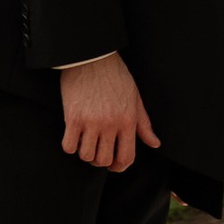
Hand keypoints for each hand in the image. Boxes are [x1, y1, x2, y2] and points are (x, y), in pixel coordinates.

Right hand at [59, 52, 159, 172]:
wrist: (92, 57)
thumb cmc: (115, 75)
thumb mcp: (135, 98)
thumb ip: (144, 124)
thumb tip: (155, 143)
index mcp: (128, 121)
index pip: (126, 157)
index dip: (119, 167)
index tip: (114, 166)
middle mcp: (110, 124)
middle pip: (104, 160)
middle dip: (100, 161)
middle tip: (97, 152)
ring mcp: (91, 122)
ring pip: (86, 155)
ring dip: (85, 153)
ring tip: (86, 143)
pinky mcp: (73, 117)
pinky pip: (69, 146)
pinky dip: (70, 146)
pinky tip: (73, 136)